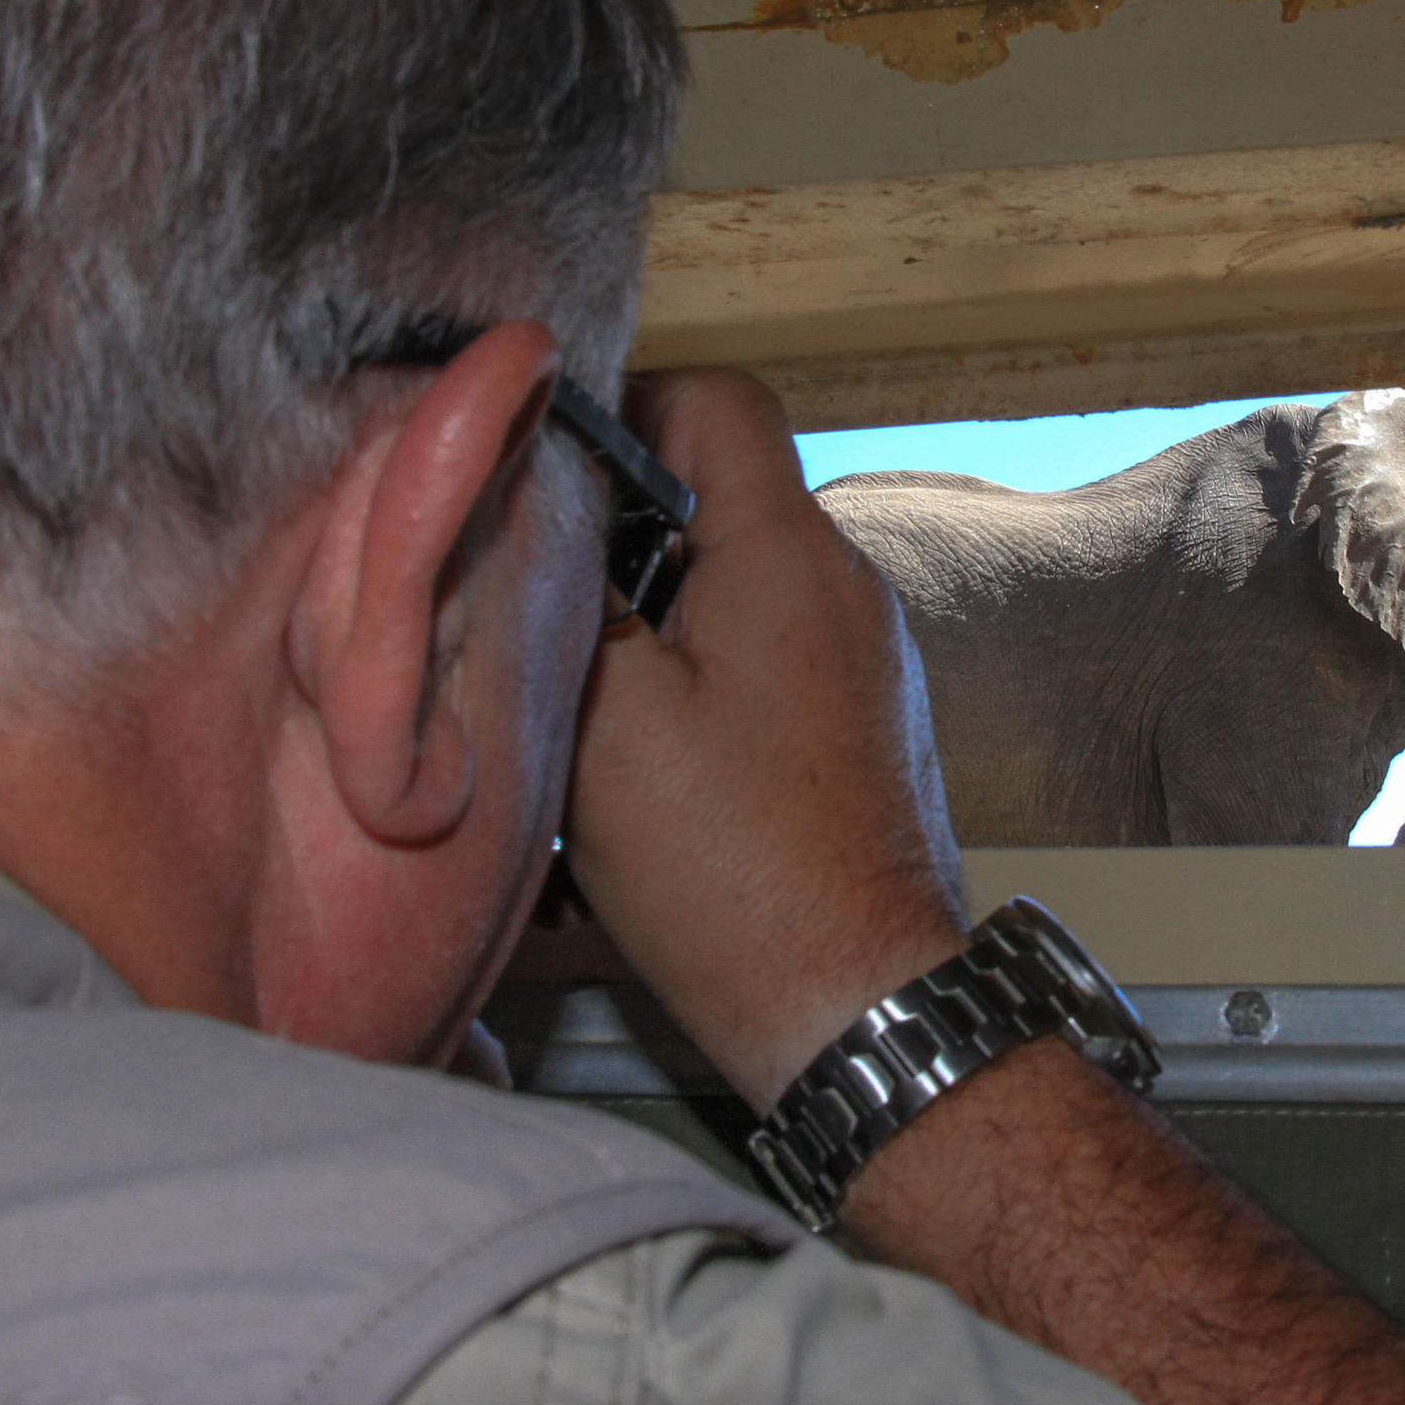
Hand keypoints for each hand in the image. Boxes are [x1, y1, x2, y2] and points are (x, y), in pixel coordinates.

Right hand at [560, 369, 968, 1109]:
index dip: (627, 409)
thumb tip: (546, 525)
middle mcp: (844, 591)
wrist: (855, 1002)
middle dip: (618, 546)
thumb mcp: (607, 721)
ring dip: (650, 635)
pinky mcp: (859, 729)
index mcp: (788, 556)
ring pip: (732, 595)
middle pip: (718, 504)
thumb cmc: (736, 872)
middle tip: (543, 611)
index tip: (552, 473)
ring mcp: (862, 663)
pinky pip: (763, 671)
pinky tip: (638, 775)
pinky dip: (695, 697)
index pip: (716, 401)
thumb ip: (573, 596)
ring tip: (583, 711)